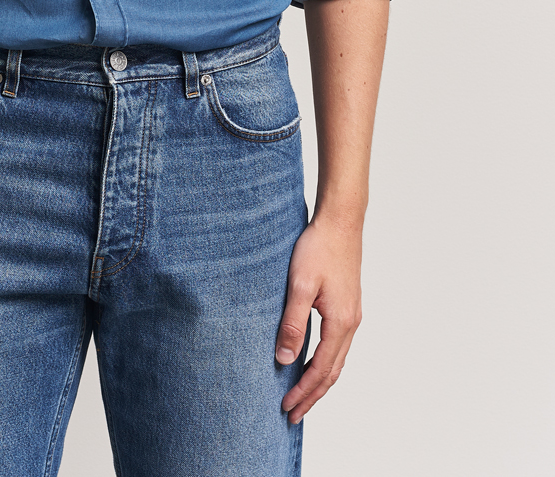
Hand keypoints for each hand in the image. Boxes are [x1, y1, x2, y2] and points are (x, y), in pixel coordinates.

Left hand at [274, 216, 363, 422]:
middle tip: (292, 414)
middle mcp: (351, 323)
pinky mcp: (347, 304)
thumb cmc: (318, 248)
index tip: (286, 408)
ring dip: (319, 380)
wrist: (340, 221)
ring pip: (337, 359)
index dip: (303, 392)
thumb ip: (293, 324)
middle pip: (332, 372)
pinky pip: (337, 344)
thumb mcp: (300, 286)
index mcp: (340, 323)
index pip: (320, 370)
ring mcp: (352, 314)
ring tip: (301, 395)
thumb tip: (285, 360)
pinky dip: (325, 361)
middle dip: (312, 395)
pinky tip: (312, 360)